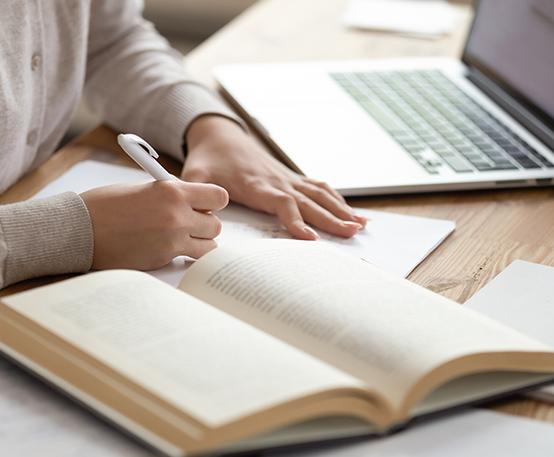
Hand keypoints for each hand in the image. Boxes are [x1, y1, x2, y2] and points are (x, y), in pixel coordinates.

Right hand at [81, 180, 228, 269]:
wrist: (81, 229)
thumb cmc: (105, 206)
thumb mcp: (143, 189)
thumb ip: (170, 195)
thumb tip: (190, 202)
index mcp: (172, 191)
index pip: (218, 197)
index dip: (213, 202)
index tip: (204, 205)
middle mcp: (177, 215)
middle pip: (216, 224)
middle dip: (205, 224)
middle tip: (190, 224)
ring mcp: (172, 240)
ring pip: (209, 246)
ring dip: (199, 243)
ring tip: (181, 239)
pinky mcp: (163, 259)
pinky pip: (188, 259)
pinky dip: (184, 256)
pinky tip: (168, 249)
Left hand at [182, 115, 366, 239]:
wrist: (219, 135)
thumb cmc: (208, 160)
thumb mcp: (194, 176)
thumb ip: (196, 194)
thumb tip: (200, 215)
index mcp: (255, 184)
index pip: (281, 202)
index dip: (295, 219)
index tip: (309, 238)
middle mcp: (277, 181)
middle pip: (308, 201)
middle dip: (331, 218)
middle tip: (351, 233)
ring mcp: (286, 178)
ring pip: (319, 194)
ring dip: (340, 209)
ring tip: (360, 226)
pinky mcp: (291, 177)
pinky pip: (318, 187)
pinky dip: (337, 200)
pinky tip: (352, 213)